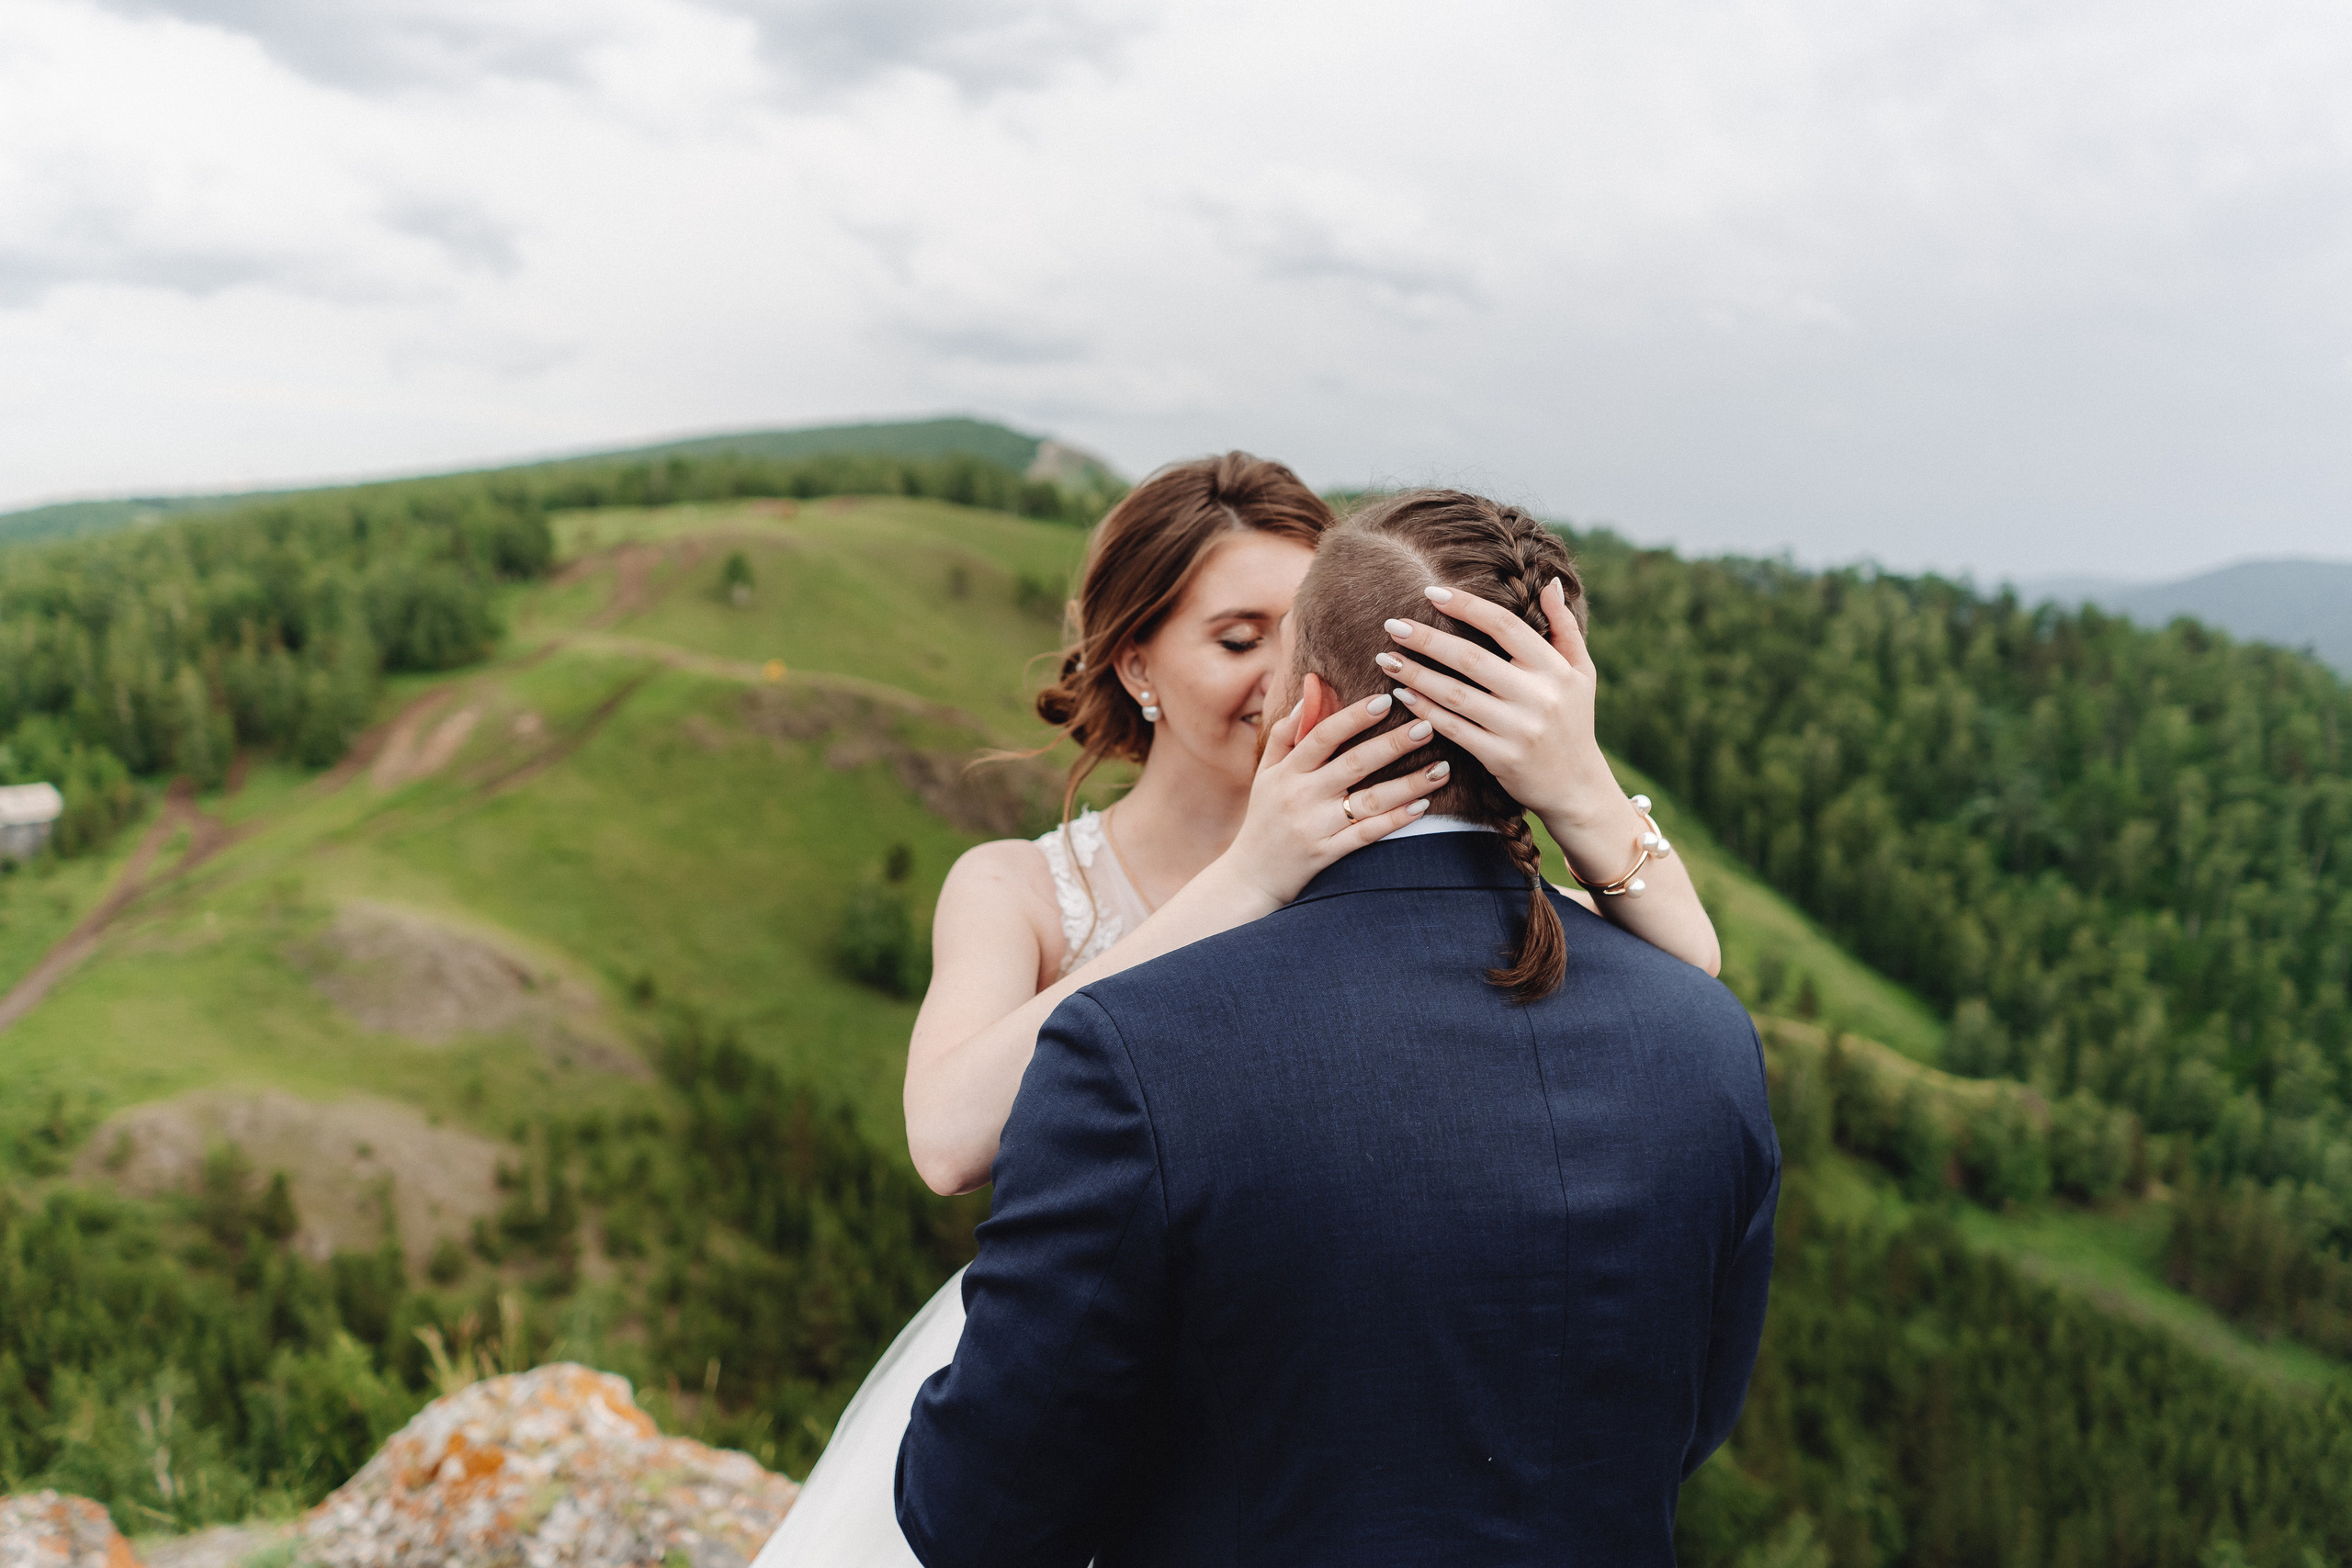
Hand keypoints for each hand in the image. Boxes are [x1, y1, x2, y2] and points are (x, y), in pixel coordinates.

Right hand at [1209, 686, 1449, 909]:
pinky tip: (1422, 806)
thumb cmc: (1263, 817)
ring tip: (1441, 768)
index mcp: (1287, 772)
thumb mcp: (1266, 773)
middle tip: (1427, 726)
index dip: (1354, 717)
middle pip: (1353, 764)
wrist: (1250, 877)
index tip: (1385, 699)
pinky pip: (1367, 835)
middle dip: (1392, 744)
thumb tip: (1311, 691)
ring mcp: (1315, 827)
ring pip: (1369, 801)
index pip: (1323, 735)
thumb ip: (1287, 733)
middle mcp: (1301, 796)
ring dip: (1408, 784)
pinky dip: (1395, 821)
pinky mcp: (1327, 854)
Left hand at [1375, 579, 1617, 828]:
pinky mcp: (1501, 757)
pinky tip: (1402, 694)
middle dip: (1427, 639)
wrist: (1577, 787)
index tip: (1431, 592)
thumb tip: (1547, 582)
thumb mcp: (1581, 672)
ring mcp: (1518, 729)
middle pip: (1472, 658)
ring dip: (1416, 674)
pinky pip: (1454, 728)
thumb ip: (1564, 627)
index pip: (1505, 626)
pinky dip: (1425, 710)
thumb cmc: (1574, 720)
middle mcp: (1538, 696)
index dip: (1467, 606)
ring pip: (1456, 695)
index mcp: (1555, 669)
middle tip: (1393, 625)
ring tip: (1386, 659)